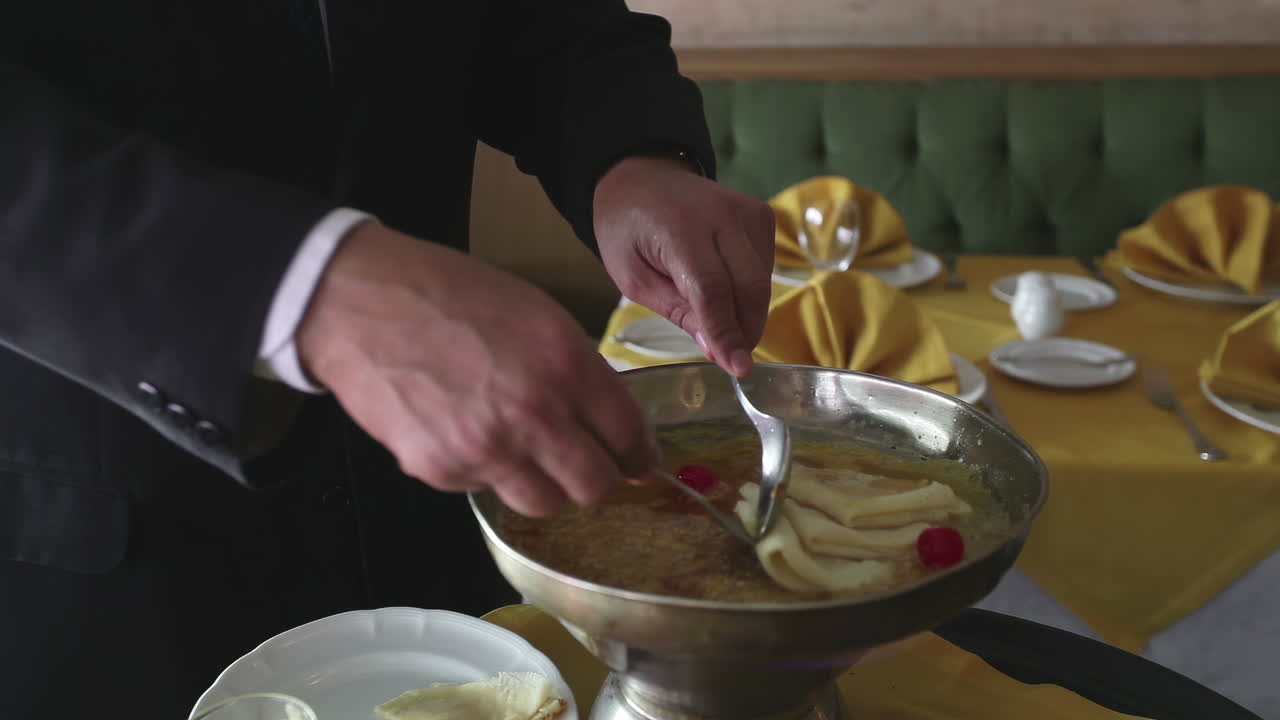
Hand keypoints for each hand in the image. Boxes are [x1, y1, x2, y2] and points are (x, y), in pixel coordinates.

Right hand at [295, 222, 657, 516]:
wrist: (360, 302)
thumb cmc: (448, 295)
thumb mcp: (536, 313)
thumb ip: (577, 369)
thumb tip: (608, 420)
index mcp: (565, 362)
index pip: (628, 434)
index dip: (641, 456)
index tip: (640, 464)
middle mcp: (532, 411)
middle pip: (594, 486)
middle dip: (597, 480)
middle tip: (585, 467)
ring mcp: (485, 447)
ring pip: (543, 503)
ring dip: (543, 485)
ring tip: (523, 453)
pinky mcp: (440, 468)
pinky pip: (484, 491)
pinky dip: (484, 473)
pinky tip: (466, 433)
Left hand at [593, 155, 774, 375]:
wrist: (643, 178)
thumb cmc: (628, 230)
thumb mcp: (633, 278)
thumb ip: (676, 311)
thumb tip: (718, 350)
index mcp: (680, 229)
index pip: (713, 290)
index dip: (726, 333)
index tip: (738, 368)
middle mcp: (722, 215)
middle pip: (749, 288)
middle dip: (745, 331)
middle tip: (730, 357)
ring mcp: (748, 212)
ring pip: (763, 282)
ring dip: (748, 313)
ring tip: (717, 316)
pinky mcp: (763, 215)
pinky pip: (766, 267)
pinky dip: (752, 290)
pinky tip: (725, 288)